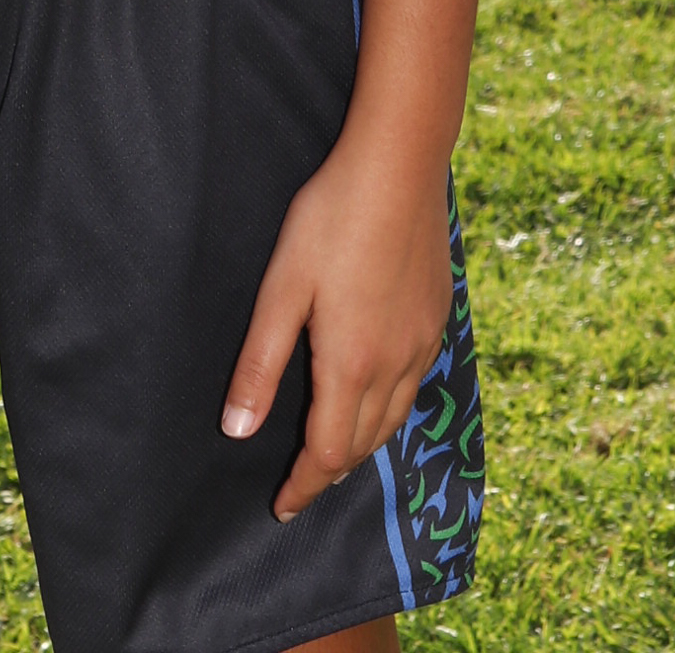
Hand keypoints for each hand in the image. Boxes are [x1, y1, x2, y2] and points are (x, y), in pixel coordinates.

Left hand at [220, 134, 452, 520]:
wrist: (398, 166)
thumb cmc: (330, 219)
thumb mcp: (282, 288)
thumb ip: (260, 363)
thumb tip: (237, 430)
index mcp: (351, 363)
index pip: (327, 453)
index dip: (303, 485)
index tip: (282, 506)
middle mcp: (395, 364)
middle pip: (363, 444)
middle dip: (330, 471)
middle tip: (302, 484)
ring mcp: (422, 341)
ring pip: (393, 418)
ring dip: (362, 444)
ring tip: (335, 453)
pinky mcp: (437, 316)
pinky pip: (414, 384)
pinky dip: (389, 408)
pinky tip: (376, 394)